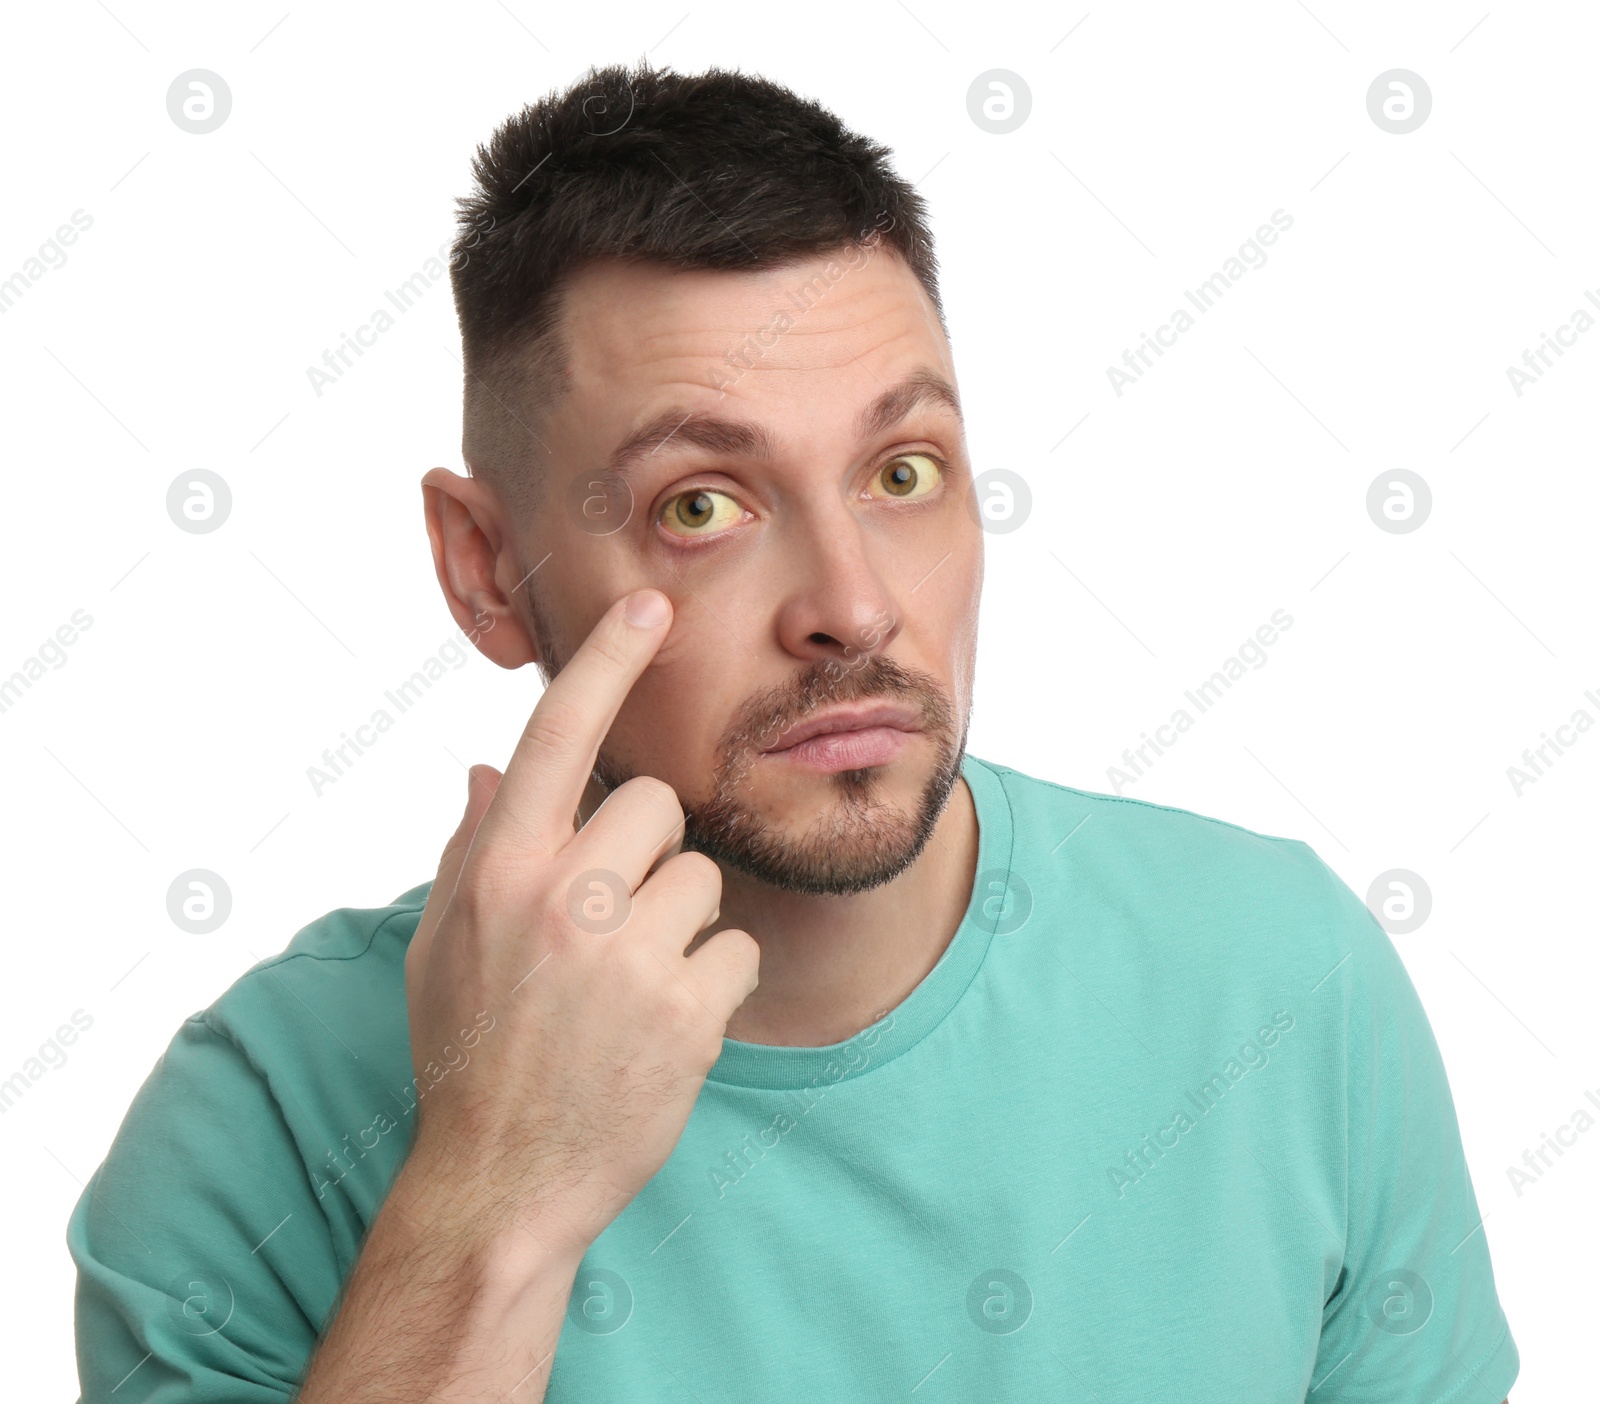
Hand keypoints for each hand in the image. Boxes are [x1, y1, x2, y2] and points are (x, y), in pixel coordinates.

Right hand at [401, 588, 759, 1260]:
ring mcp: (625, 955)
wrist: (500, 1184)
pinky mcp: (685, 1012)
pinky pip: (735, 949)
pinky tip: (663, 1026)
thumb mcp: (442, 944)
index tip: (650, 605)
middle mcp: (561, 898)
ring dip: (680, 923)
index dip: (606, 661)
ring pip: (702, 878)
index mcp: (498, 870)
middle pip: (656, 806)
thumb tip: (483, 768)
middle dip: (648, 853)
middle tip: (611, 924)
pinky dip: (712, 984)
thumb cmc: (467, 1053)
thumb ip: (471, 847)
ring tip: (630, 986)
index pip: (557, 735)